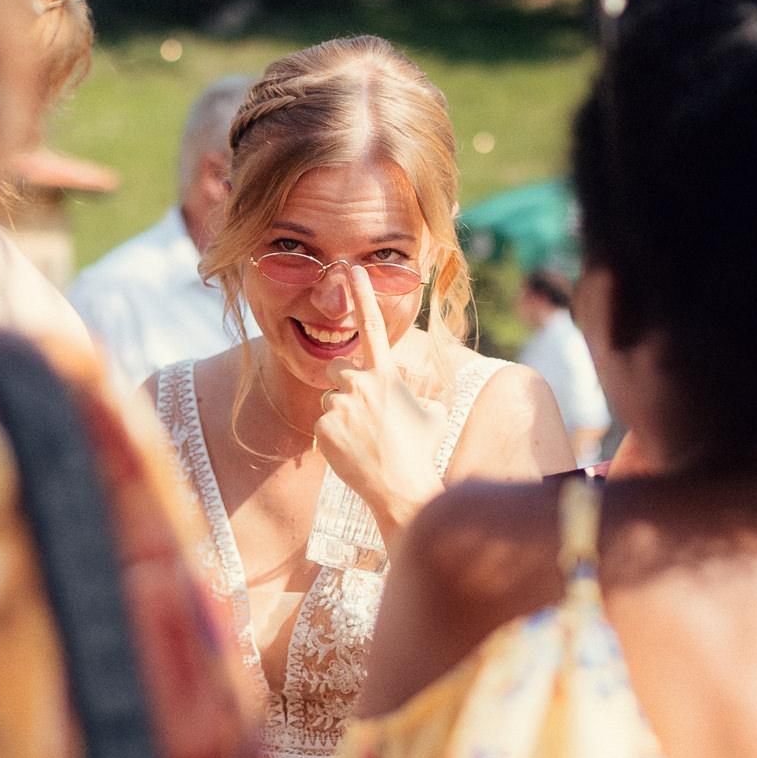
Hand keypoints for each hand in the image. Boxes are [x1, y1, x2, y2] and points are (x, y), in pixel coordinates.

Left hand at [311, 266, 444, 544]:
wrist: (401, 486)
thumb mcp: (432, 413)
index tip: (351, 270)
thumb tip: (412, 394)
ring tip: (364, 437)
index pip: (372, 326)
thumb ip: (417, 394)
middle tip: (365, 410)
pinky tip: (352, 450)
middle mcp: (361, 383)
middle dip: (346, 382)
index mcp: (388, 374)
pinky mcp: (324, 427)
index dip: (362, 296)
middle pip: (338, 368)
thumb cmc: (421, 449)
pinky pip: (323, 423)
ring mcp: (340, 405)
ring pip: (331, 398)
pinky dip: (334, 436)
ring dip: (342, 413)